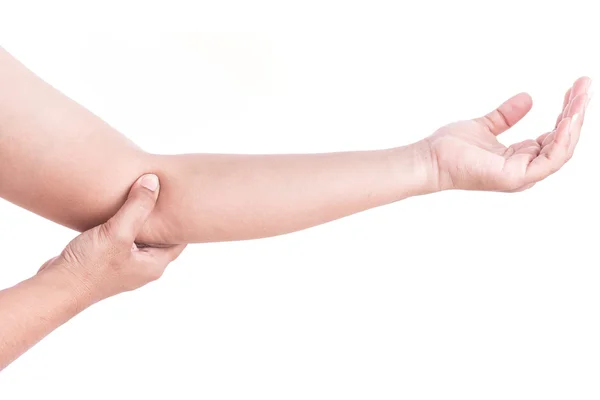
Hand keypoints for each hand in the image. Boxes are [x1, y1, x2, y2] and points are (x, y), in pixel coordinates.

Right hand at [38, 174, 185, 307]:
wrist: (56, 288)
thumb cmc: (90, 266)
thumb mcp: (118, 232)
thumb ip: (138, 207)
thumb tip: (154, 181)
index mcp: (154, 265)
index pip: (179, 239)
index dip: (182, 219)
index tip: (183, 198)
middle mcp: (143, 267)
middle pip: (161, 237)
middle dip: (163, 217)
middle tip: (166, 192)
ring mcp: (125, 265)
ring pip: (141, 237)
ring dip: (141, 219)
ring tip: (143, 195)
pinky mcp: (107, 261)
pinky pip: (123, 238)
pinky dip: (124, 224)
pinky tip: (119, 209)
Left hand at [424, 76, 591, 191]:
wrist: (429, 158)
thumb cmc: (450, 147)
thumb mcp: (485, 125)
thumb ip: (506, 116)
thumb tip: (528, 98)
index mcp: (520, 159)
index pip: (553, 136)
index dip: (566, 112)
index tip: (575, 87)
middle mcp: (524, 170)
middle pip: (562, 141)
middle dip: (577, 111)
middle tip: (586, 84)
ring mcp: (521, 176)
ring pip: (562, 149)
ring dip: (575, 121)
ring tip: (582, 94)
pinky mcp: (515, 178)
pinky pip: (550, 159)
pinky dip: (562, 138)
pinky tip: (568, 116)